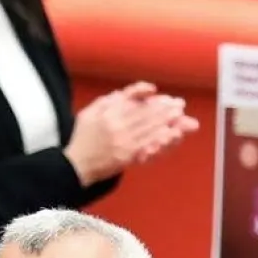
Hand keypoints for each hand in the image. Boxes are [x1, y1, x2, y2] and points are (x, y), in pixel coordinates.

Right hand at [64, 81, 198, 184]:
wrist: (76, 165)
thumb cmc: (83, 138)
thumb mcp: (90, 112)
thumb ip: (108, 101)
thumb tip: (127, 93)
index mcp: (108, 112)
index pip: (133, 100)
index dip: (149, 97)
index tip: (161, 95)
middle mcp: (117, 125)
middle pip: (146, 113)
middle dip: (164, 109)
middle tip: (179, 105)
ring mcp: (123, 141)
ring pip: (149, 128)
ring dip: (167, 121)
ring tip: (181, 117)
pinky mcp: (127, 156)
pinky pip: (148, 145)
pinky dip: (161, 139)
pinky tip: (172, 135)